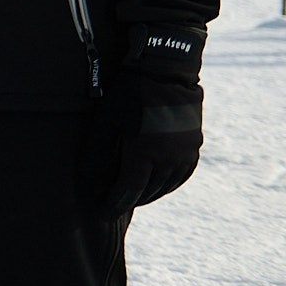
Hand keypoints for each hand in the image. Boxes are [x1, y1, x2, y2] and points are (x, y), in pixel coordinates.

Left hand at [83, 24, 204, 211]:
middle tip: (113, 204)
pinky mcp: (195, 146)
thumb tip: (90, 180)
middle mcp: (169, 158)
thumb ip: (97, 152)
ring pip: (166, 186)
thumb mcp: (105, 121)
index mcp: (145, 153)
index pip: (128, 190)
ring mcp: (186, 153)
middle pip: (147, 191)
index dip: (114, 204)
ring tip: (132, 196)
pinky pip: (182, 175)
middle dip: (129, 200)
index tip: (104, 213)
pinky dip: (167, 184)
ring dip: (149, 194)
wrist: (166, 72)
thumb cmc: (128, 94)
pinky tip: (156, 184)